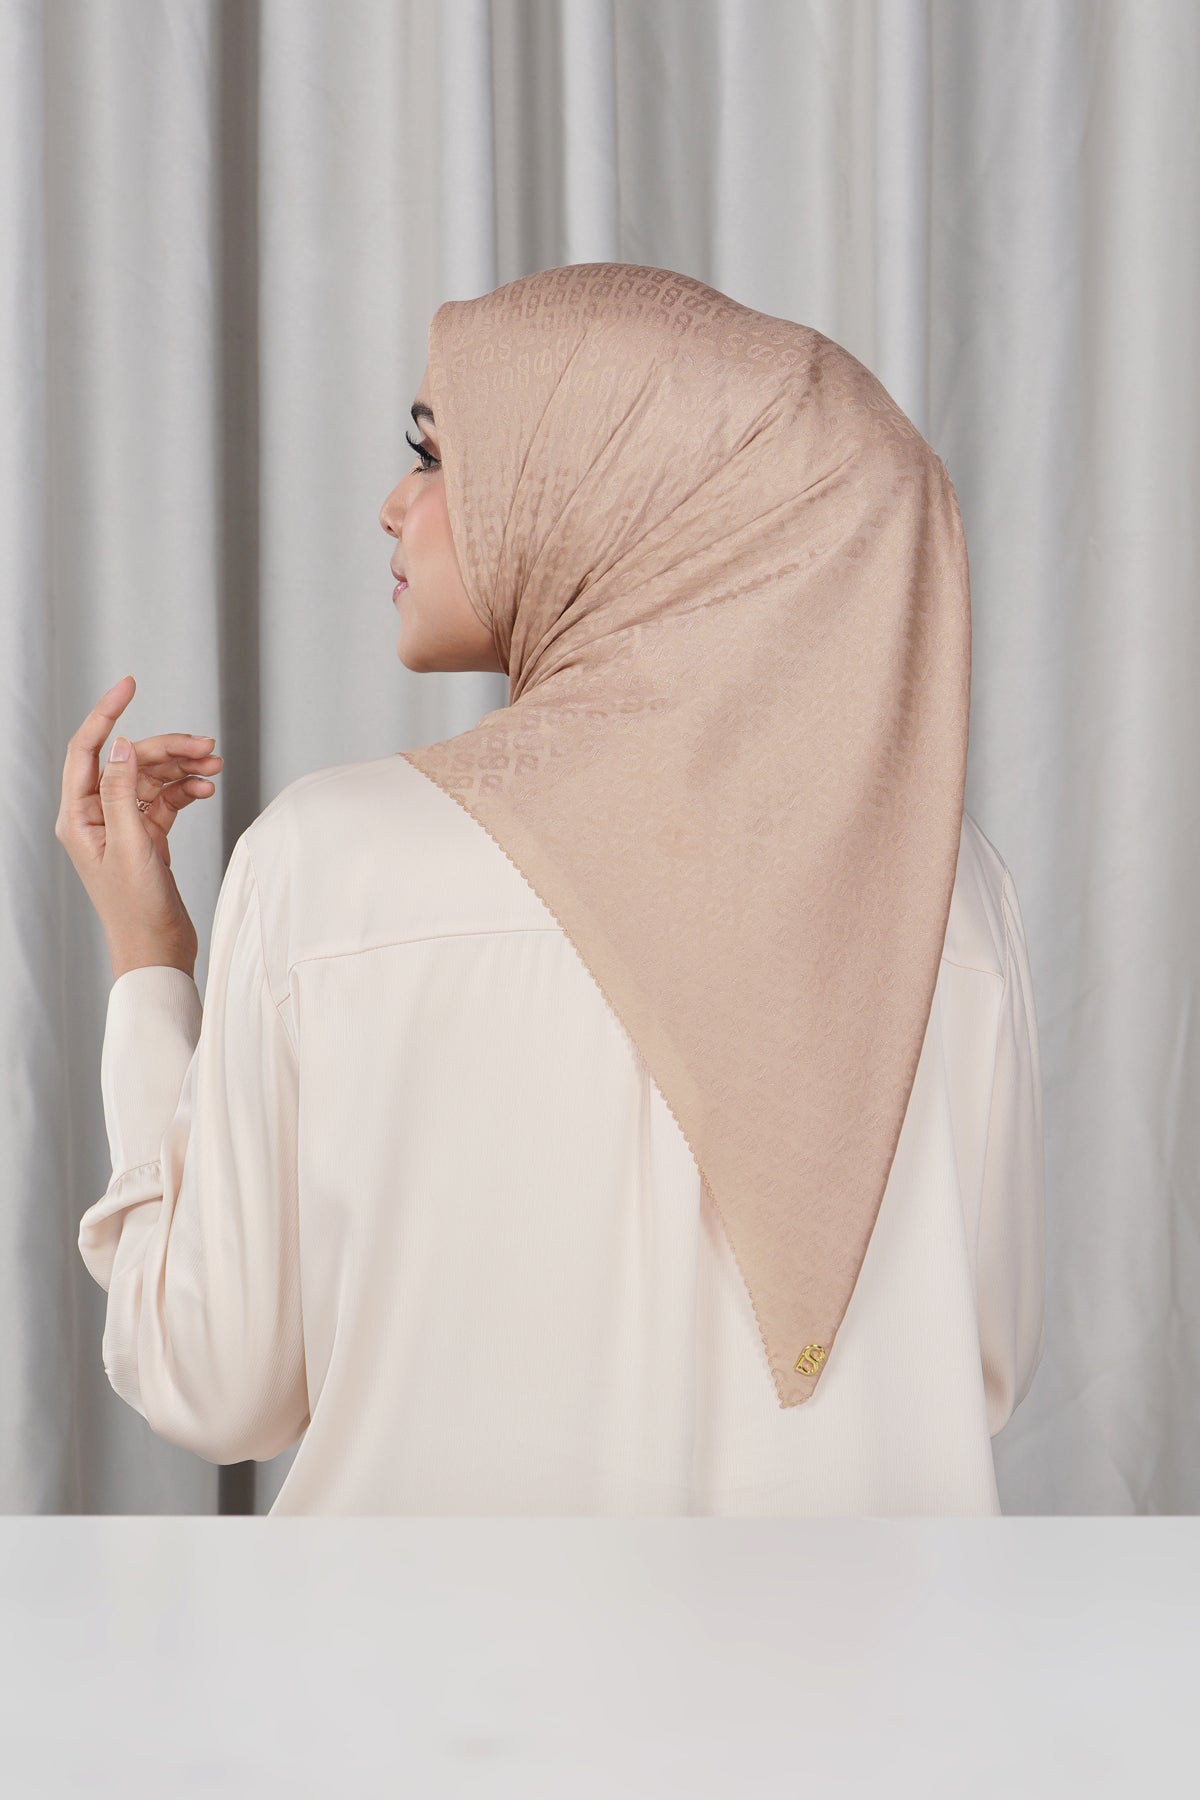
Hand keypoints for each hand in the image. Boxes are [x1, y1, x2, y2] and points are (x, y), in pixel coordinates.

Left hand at [55, 674, 223, 977]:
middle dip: (167, 748)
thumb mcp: (132, 846)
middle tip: (205, 745)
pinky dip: (187, 789)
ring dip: (183, 767)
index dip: (107, 713)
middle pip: (130, 761)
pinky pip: (166, 799)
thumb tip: (124, 745)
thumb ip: (124, 793)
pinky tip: (207, 788)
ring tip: (214, 765)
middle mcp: (96, 816)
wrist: (157, 951)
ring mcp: (122, 825)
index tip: (130, 684)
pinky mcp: (146, 836)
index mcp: (78, 817)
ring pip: (152, 777)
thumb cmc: (137, 911)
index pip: (88, 749)